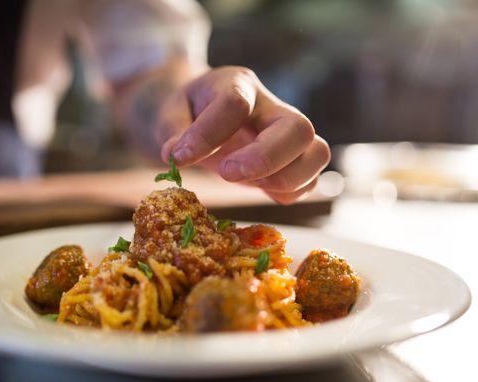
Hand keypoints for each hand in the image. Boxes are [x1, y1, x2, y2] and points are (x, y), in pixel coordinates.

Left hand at [155, 66, 329, 204]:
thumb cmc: (186, 112)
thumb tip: (175, 155)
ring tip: (251, 184)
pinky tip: (262, 190)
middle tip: (227, 174)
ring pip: (317, 152)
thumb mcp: (168, 112)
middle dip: (265, 158)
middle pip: (298, 126)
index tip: (181, 157)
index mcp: (237, 84)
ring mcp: (287, 132)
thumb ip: (171, 130)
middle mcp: (271, 106)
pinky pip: (311, 178)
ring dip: (286, 178)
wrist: (200, 111)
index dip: (208, 133)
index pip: (236, 103)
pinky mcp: (293, 158)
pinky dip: (292, 191)